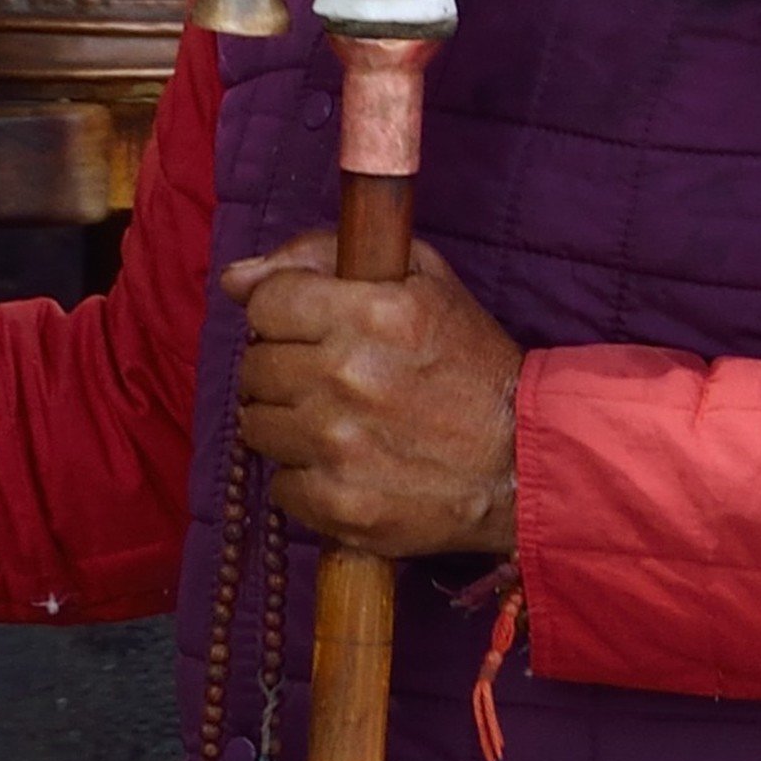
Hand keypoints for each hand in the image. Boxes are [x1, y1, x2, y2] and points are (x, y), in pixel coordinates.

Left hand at [222, 230, 519, 558]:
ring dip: (287, 422)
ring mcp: (341, 446)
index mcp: (371, 312)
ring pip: (256, 424)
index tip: (308, 327)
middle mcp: (349, 376)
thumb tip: (236, 278)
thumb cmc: (470, 361)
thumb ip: (321, 255)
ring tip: (334, 421)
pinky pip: (278, 484)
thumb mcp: (419, 278)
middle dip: (283, 366)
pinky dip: (303, 477)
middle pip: (254, 365)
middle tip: (327, 378)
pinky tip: (344, 465)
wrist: (525, 460)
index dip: (283, 313)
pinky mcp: (341, 505)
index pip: (265, 303)